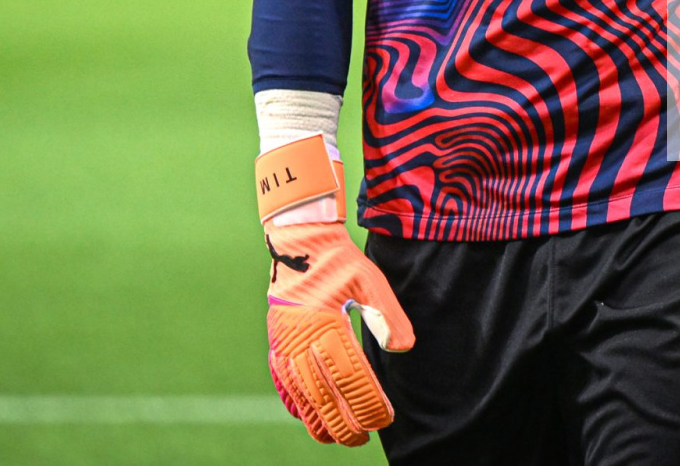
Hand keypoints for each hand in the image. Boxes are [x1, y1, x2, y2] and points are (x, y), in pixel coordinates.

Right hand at [266, 221, 414, 445]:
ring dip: (318, 420)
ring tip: (335, 439)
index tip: (383, 419)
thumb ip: (387, 314)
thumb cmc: (339, 261)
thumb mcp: (369, 280)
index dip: (367, 403)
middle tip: (362, 439)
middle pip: (324, 393)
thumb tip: (403, 347)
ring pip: (301, 392)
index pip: (351, 377)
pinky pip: (282, 380)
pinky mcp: (276, 341)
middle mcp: (302, 338)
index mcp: (326, 324)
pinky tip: (306, 417)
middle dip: (344, 422)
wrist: (300, 241)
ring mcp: (285, 342)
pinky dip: (294, 402)